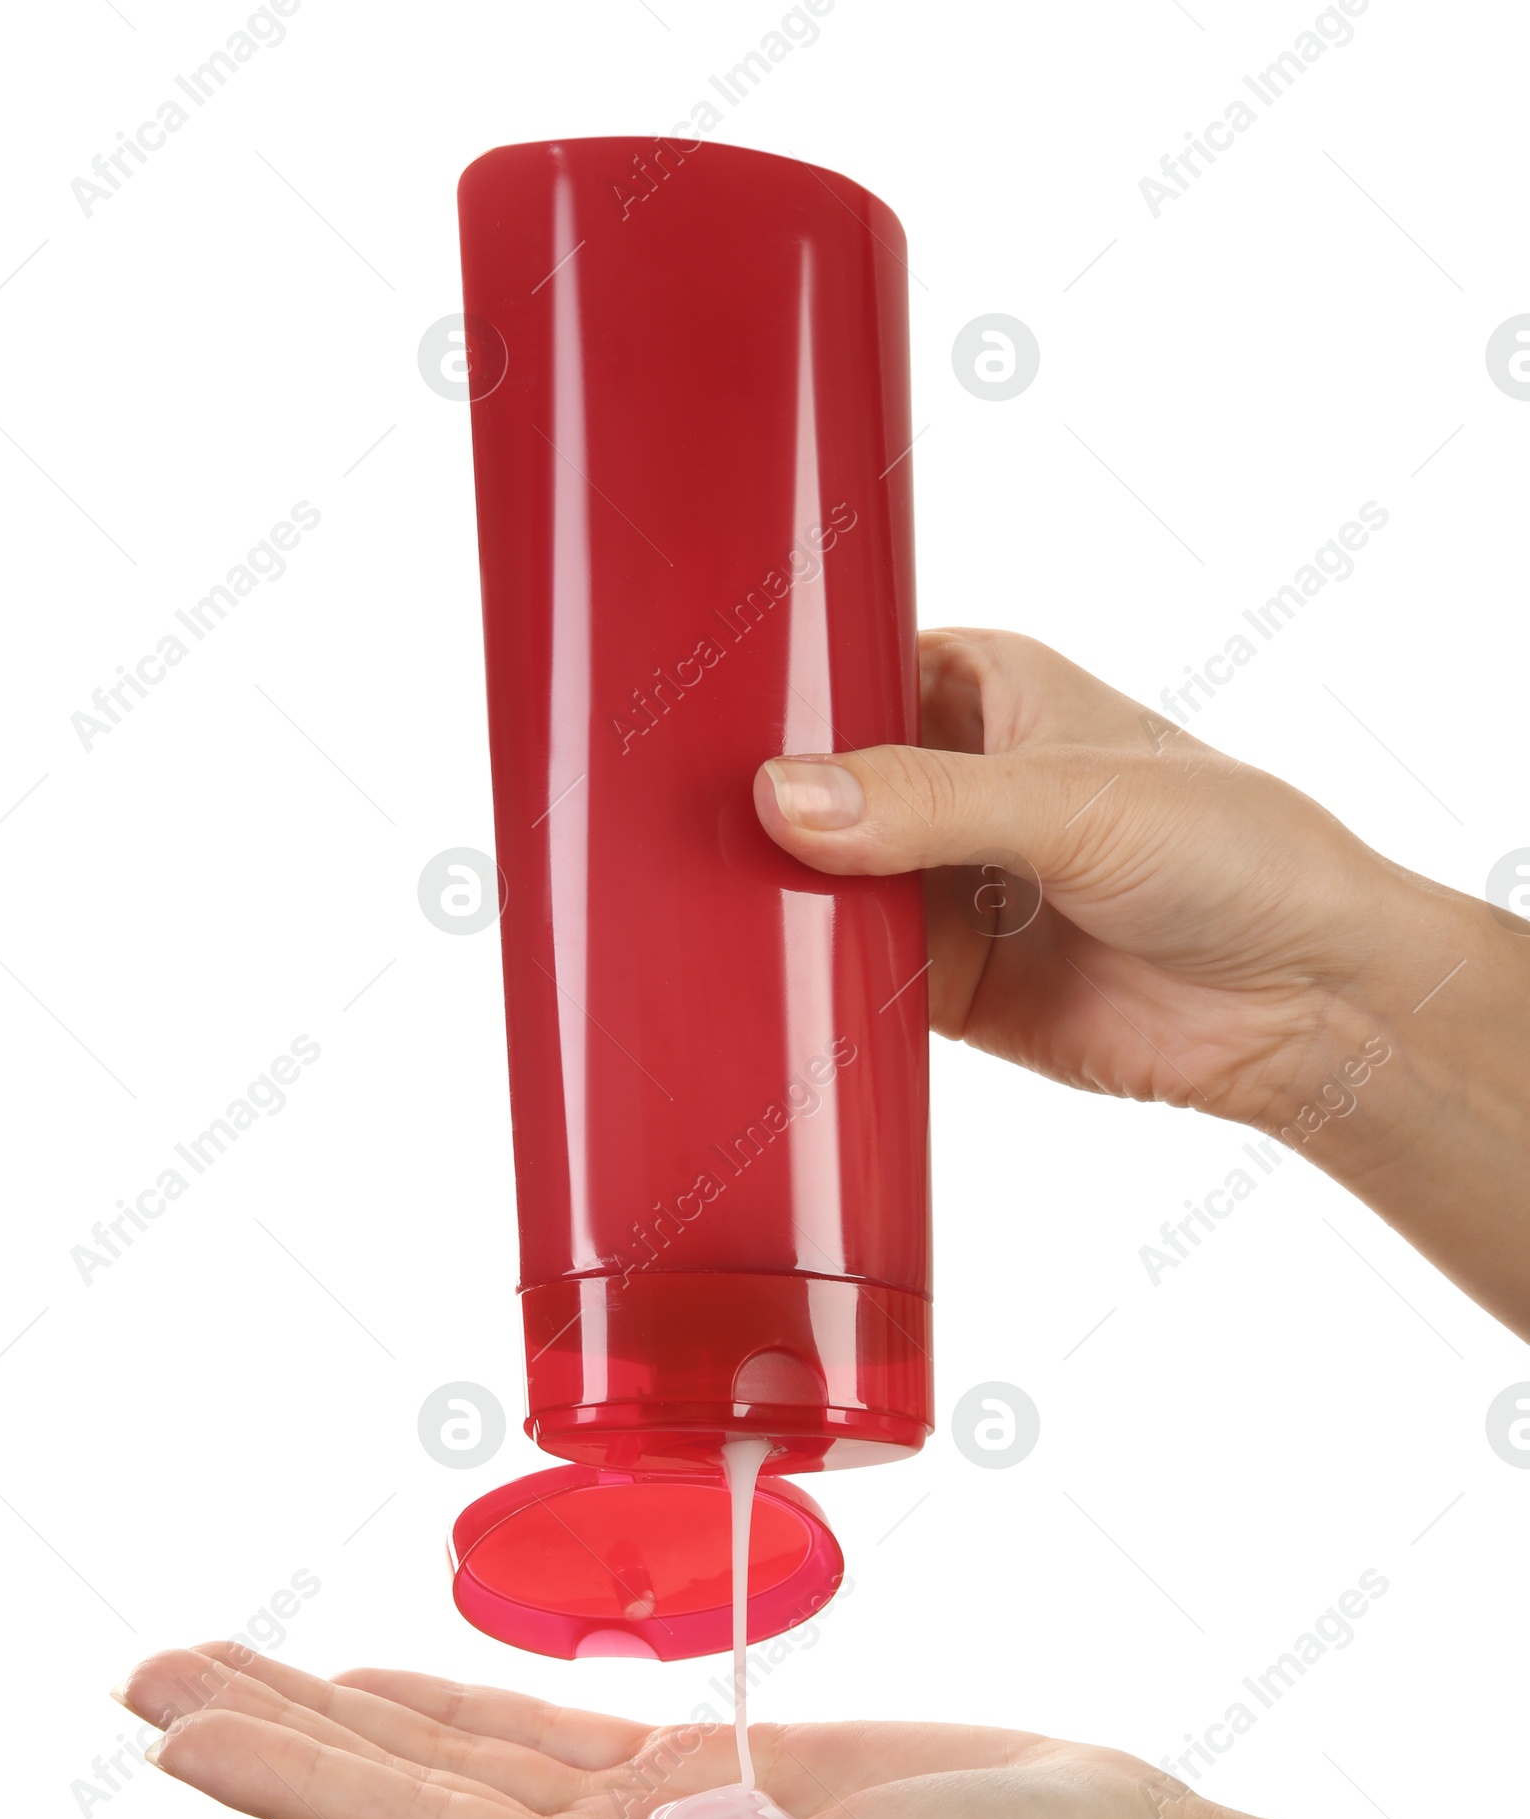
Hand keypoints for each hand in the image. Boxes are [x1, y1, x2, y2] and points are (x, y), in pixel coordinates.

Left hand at [123, 1643, 1529, 1818]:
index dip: (292, 1786)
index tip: (176, 1729)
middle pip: (407, 1793)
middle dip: (277, 1733)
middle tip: (152, 1676)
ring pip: (462, 1754)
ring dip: (345, 1709)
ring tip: (237, 1665)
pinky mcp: (710, 1773)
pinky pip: (547, 1729)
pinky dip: (455, 1700)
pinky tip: (389, 1682)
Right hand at [754, 629, 1529, 1335]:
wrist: (1302, 1005)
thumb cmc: (1231, 851)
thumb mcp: (1073, 802)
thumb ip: (927, 802)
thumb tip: (787, 800)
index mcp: (980, 687)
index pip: (844, 668)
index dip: (772, 689)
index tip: (686, 714)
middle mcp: (947, 781)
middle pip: (812, 785)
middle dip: (753, 807)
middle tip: (660, 822)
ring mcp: (940, 887)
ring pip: (818, 885)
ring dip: (770, 901)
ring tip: (679, 903)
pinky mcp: (941, 984)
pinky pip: (846, 979)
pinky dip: (806, 985)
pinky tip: (749, 984)